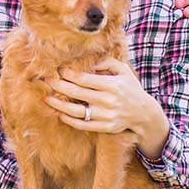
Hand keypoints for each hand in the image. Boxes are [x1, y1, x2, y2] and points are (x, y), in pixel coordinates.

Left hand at [44, 58, 165, 149]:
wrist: (143, 113)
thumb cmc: (130, 87)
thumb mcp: (123, 70)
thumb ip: (106, 62)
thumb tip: (88, 60)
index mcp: (112, 85)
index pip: (84, 79)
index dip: (69, 74)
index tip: (59, 69)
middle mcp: (108, 101)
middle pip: (77, 93)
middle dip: (59, 86)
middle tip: (46, 80)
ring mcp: (106, 116)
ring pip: (77, 111)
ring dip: (59, 105)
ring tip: (46, 98)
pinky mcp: (104, 128)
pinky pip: (83, 125)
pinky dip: (69, 120)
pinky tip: (60, 113)